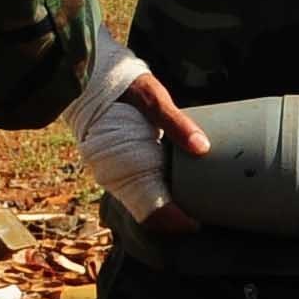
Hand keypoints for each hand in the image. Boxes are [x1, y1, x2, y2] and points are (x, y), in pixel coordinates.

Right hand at [124, 67, 210, 235]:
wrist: (90, 76)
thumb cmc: (121, 85)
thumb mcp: (151, 97)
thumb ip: (175, 123)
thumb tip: (203, 147)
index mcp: (122, 165)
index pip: (150, 209)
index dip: (175, 221)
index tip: (197, 222)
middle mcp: (116, 176)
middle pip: (150, 212)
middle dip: (177, 218)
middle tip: (208, 214)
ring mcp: (117, 172)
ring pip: (146, 202)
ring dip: (170, 206)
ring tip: (200, 202)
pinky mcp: (122, 164)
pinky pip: (142, 187)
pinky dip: (163, 190)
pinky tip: (182, 184)